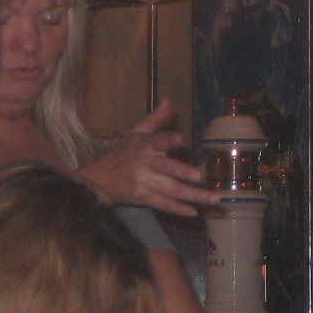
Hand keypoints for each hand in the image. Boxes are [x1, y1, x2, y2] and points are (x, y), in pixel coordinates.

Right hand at [75, 100, 218, 216]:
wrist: (99, 178)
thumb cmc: (122, 153)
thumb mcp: (135, 133)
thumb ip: (155, 119)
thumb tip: (168, 100)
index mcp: (144, 145)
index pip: (157, 141)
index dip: (167, 140)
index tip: (179, 140)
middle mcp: (145, 164)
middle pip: (166, 169)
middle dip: (182, 172)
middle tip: (199, 176)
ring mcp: (143, 182)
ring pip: (171, 190)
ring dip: (192, 195)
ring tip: (213, 199)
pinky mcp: (142, 197)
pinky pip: (163, 204)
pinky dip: (178, 209)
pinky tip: (194, 212)